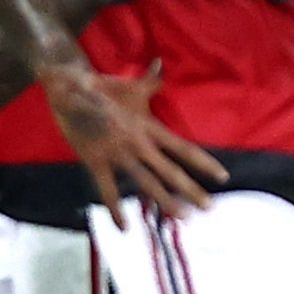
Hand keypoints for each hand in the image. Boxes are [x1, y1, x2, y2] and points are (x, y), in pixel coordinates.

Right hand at [40, 59, 227, 228]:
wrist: (70, 89)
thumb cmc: (104, 88)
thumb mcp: (134, 87)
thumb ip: (152, 81)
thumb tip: (161, 64)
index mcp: (151, 127)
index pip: (184, 148)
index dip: (205, 163)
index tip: (223, 178)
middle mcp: (140, 143)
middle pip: (171, 170)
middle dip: (192, 190)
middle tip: (210, 208)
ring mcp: (118, 154)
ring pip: (147, 182)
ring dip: (165, 201)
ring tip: (182, 218)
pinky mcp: (95, 162)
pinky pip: (108, 190)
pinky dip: (116, 209)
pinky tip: (126, 229)